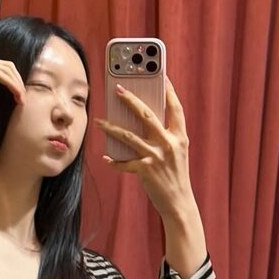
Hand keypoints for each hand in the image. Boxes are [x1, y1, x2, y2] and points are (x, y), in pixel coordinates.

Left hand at [95, 77, 195, 218]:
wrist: (179, 203)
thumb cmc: (176, 175)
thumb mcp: (177, 152)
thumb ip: (166, 136)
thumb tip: (145, 118)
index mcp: (180, 137)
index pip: (176, 108)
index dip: (169, 91)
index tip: (161, 75)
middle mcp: (169, 144)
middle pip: (147, 115)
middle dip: (131, 100)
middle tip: (118, 89)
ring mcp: (156, 156)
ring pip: (129, 135)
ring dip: (111, 127)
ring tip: (99, 121)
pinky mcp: (145, 170)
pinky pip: (124, 162)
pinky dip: (114, 161)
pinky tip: (106, 157)